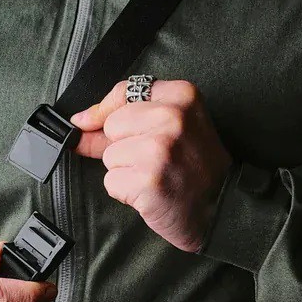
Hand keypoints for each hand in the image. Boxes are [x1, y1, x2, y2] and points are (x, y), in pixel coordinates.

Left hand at [70, 79, 233, 252]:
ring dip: (126, 172)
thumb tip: (80, 122)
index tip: (89, 123)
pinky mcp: (148, 180)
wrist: (221, 209)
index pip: (124, 92)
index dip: (104, 111)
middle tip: (153, 160)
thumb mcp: (175, 129)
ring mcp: (159, 149)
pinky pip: (112, 182)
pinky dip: (126, 192)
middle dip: (123, 146)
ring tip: (155, 176)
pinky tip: (151, 192)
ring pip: (110, 156)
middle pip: (112, 125)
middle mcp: (171, 118)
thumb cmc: (196, 170)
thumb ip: (128, 120)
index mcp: (182, 97)